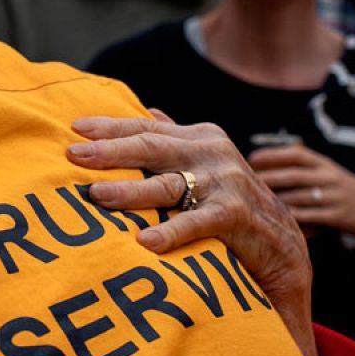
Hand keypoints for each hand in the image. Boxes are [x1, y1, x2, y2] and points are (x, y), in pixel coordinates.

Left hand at [66, 112, 316, 355]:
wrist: (280, 244)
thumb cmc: (231, 203)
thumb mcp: (206, 165)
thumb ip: (177, 140)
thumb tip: (149, 112)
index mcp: (199, 137)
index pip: (146, 129)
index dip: (111, 127)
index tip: (75, 128)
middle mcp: (211, 153)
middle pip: (151, 148)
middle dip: (110, 151)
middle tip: (74, 155)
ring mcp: (225, 182)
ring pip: (168, 185)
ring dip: (131, 191)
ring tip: (97, 196)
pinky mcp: (237, 214)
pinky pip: (198, 223)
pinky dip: (171, 232)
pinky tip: (144, 242)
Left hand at [248, 144, 354, 289]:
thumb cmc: (339, 192)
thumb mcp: (326, 174)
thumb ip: (301, 170)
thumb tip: (260, 166)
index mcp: (324, 164)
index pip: (297, 155)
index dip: (274, 155)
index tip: (252, 158)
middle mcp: (329, 177)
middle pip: (294, 176)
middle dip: (270, 178)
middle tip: (245, 182)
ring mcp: (335, 197)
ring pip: (300, 198)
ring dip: (277, 201)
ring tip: (254, 204)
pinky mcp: (338, 216)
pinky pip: (311, 217)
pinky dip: (294, 219)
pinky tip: (277, 221)